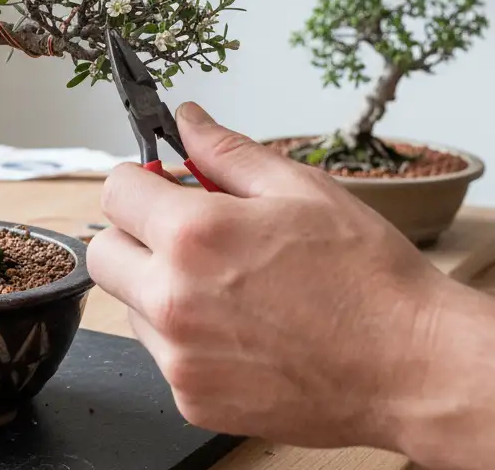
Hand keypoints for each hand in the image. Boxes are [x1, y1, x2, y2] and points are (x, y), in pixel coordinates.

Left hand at [87, 103, 458, 453]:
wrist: (413, 369)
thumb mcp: (298, 189)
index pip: (115, 191)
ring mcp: (179, 356)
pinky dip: (183, 336)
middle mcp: (173, 298)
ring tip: (224, 284)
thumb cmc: (365, 278)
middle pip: (104, 251)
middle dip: (134, 233)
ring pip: (130, 303)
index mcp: (193, 235)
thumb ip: (226, 150)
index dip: (139, 180)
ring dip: (156, 285)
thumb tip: (187, 118)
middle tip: (184, 234)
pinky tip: (237, 328)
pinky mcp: (193, 399)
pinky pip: (161, 353)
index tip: (162, 186)